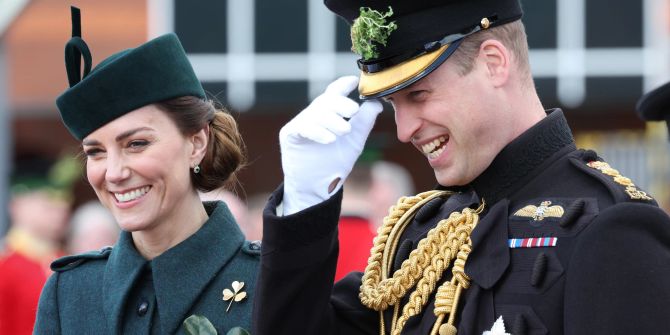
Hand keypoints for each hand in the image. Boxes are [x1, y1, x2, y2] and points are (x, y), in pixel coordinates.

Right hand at [280, 76, 382, 214]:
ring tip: (344, 131)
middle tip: (354, 110)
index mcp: (329, 114)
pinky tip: (329, 139)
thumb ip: (364, 122)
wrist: (317, 188)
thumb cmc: (333, 164)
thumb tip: (375, 103)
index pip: (334, 92)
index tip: (353, 80)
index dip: (342, 84)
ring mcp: (300, 123)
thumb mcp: (354, 141)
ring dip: (332, 120)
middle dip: (340, 103)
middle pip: (326, 100)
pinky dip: (318, 132)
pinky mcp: (289, 135)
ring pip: (316, 113)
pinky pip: (303, 127)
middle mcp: (313, 115)